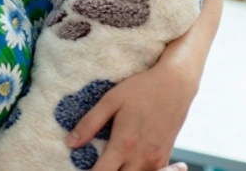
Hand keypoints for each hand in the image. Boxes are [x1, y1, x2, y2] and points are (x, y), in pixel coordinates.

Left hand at [64, 61, 198, 170]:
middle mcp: (141, 158)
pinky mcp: (165, 157)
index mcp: (124, 145)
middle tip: (98, 163)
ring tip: (111, 163)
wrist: (176, 84)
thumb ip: (90, 123)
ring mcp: (156, 160)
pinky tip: (129, 163)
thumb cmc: (141, 88)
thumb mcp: (111, 100)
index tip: (81, 169)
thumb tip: (70, 143)